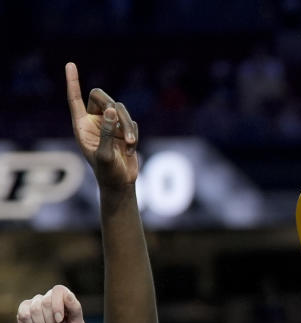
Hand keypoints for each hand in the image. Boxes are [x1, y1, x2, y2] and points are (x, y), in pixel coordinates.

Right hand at [16, 285, 86, 322]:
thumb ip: (75, 310)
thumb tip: (68, 294)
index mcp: (66, 302)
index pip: (59, 290)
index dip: (58, 304)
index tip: (60, 320)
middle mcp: (50, 300)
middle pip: (46, 298)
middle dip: (51, 318)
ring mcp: (36, 305)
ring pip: (35, 306)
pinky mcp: (24, 312)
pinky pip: (24, 312)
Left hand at [66, 62, 139, 190]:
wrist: (121, 184)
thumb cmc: (108, 172)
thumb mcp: (105, 154)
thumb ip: (106, 132)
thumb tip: (110, 110)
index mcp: (81, 126)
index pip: (74, 99)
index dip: (72, 82)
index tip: (70, 64)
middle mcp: (94, 121)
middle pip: (102, 98)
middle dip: (114, 109)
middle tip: (120, 124)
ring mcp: (109, 125)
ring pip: (120, 110)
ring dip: (127, 127)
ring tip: (129, 145)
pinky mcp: (123, 130)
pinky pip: (132, 122)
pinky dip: (133, 135)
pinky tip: (130, 150)